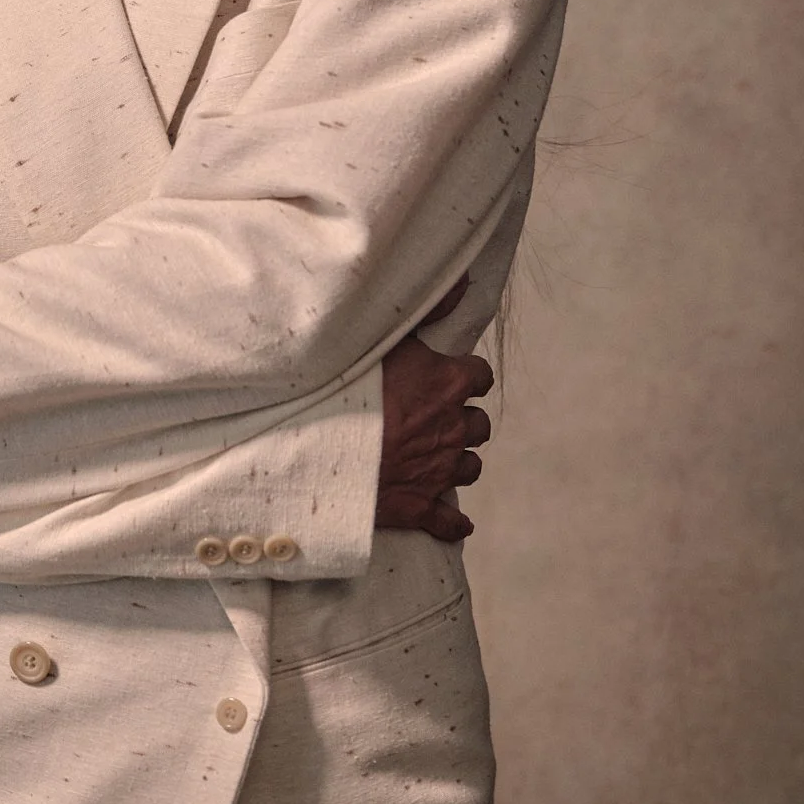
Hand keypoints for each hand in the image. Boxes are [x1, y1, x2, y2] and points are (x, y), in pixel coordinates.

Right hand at [376, 277, 493, 543]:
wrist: (324, 447)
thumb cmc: (352, 387)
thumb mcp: (389, 336)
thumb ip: (430, 307)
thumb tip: (465, 281)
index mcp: (449, 385)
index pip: (480, 376)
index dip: (466, 376)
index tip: (451, 375)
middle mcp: (454, 428)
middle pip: (478, 424)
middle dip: (462, 419)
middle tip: (437, 415)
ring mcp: (439, 470)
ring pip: (469, 467)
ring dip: (458, 460)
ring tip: (437, 455)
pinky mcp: (420, 506)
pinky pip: (448, 520)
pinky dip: (453, 521)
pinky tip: (457, 522)